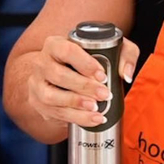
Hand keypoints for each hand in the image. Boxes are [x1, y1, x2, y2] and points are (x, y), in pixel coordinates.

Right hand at [23, 34, 138, 127]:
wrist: (60, 75)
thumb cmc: (87, 61)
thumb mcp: (109, 49)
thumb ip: (126, 54)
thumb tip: (126, 74)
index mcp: (54, 45)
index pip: (67, 51)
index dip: (85, 64)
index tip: (102, 75)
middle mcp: (41, 63)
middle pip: (58, 75)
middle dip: (84, 87)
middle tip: (105, 94)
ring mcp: (37, 85)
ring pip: (52, 97)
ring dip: (76, 104)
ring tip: (96, 109)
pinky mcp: (38, 103)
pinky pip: (55, 113)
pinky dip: (76, 118)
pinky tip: (92, 118)